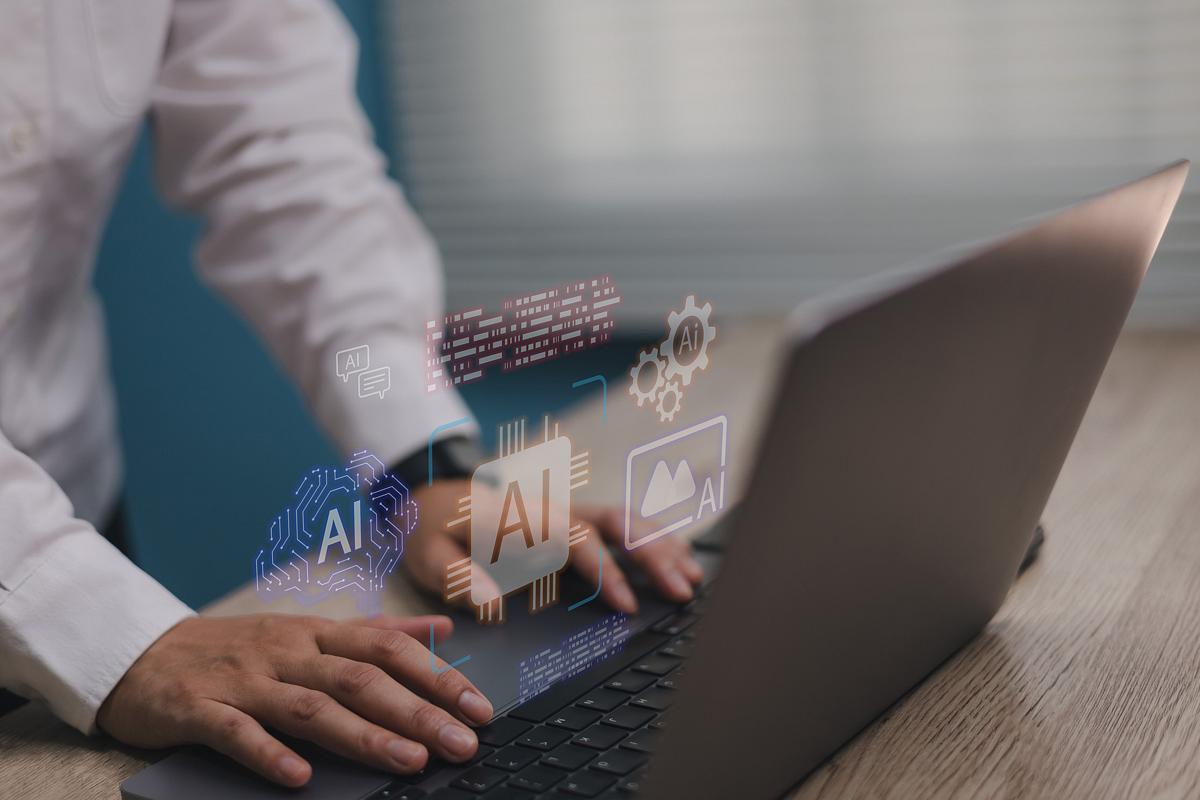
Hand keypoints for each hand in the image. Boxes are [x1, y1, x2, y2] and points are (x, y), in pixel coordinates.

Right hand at [97, 613, 491, 787]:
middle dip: (417, 711)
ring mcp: (244, 679)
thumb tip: (441, 628)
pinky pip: (237, 732)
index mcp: (318, 633)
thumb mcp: (310, 631)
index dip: (438, 676)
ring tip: (409, 761)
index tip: (478, 707)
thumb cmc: (239, 647)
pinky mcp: (199, 708)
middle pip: (361, 679)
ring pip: (311, 706)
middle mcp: (288, 651)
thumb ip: (376, 631)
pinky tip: (300, 778)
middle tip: (462, 742)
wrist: (143, 654)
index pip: (390, 649)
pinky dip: (269, 754)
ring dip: (363, 736)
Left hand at [405, 480, 703, 613]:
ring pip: (626, 520)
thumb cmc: (432, 528)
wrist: (430, 494)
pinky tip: (678, 558)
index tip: (625, 605)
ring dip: (661, 544)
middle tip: (682, 590)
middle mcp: (553, 510)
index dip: (604, 571)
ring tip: (693, 577)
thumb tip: (492, 604)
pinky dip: (652, 539)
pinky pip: (620, 525)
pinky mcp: (573, 521)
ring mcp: (567, 512)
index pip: (576, 540)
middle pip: (615, 522)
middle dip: (653, 554)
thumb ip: (457, 577)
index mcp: (523, 517)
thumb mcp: (428, 554)